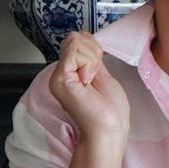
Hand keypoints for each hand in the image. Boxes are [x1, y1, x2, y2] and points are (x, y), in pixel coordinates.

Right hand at [48, 30, 130, 148]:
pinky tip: (88, 82)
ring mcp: (57, 76)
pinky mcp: (59, 78)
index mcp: (70, 72)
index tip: (98, 72)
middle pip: (75, 37)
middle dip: (93, 52)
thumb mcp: (102, 74)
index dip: (93, 48)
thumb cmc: (110, 111)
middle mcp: (60, 73)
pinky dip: (88, 64)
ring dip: (92, 59)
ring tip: (92, 81)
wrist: (109, 130)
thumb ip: (91, 58)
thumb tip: (85, 38)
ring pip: (75, 42)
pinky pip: (74, 52)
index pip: (77, 39)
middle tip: (95, 77)